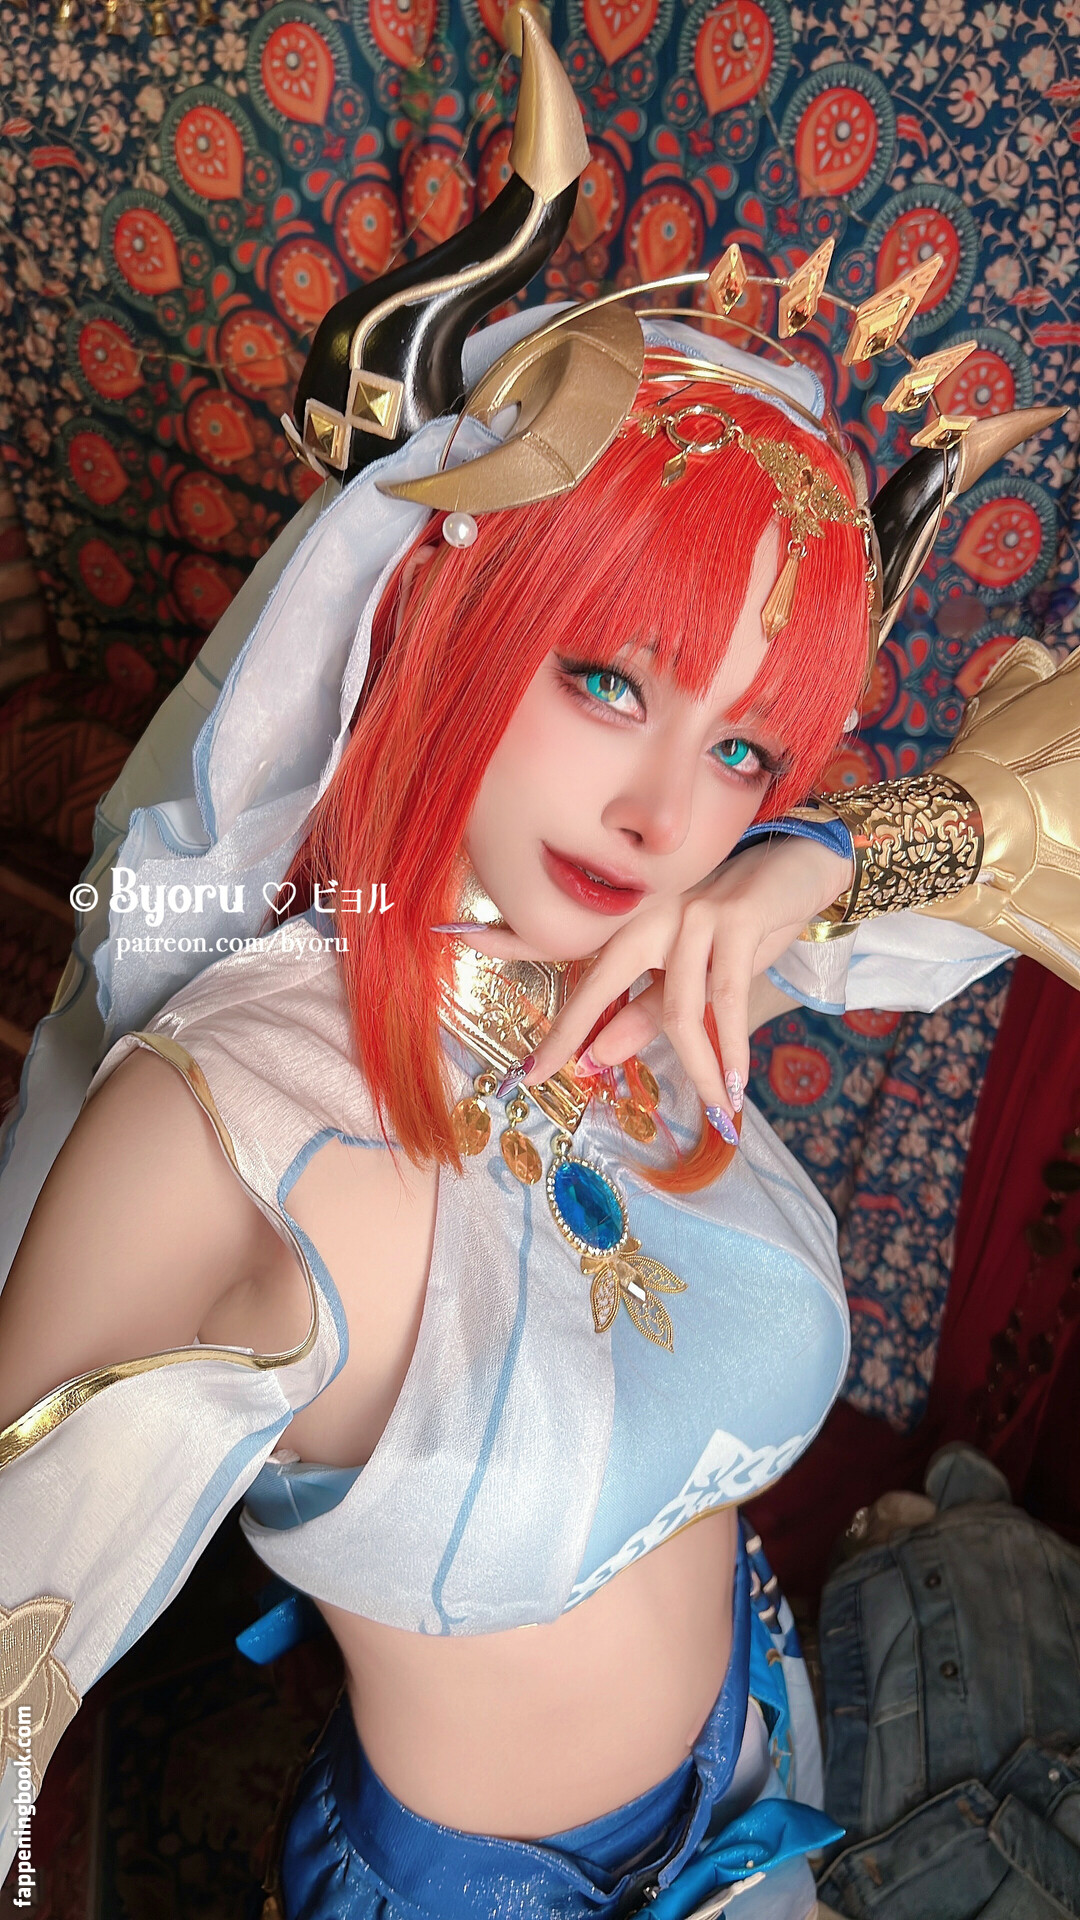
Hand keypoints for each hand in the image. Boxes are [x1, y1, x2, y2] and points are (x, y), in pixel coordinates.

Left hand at [448, 836, 852, 1131]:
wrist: (801, 870)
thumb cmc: (740, 925)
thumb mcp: (694, 974)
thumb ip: (647, 1011)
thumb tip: (597, 1057)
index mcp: (635, 924)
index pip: (578, 963)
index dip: (536, 993)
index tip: (523, 1061)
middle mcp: (653, 914)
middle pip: (602, 980)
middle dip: (569, 1030)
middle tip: (545, 1076)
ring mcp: (692, 913)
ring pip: (678, 1008)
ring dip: (698, 1066)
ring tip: (715, 1104)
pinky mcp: (737, 918)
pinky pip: (727, 997)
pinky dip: (732, 1046)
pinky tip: (734, 1082)